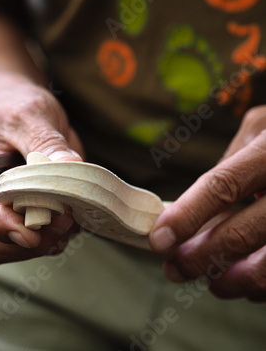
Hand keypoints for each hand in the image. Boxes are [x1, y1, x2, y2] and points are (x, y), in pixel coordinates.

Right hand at [0, 82, 83, 263]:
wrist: (14, 111)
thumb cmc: (13, 108)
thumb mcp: (29, 113)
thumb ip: (46, 142)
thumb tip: (72, 168)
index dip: (1, 223)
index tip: (32, 234)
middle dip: (27, 240)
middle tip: (65, 223)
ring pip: (5, 250)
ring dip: (40, 245)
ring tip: (70, 223)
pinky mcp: (7, 221)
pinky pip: (24, 246)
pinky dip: (48, 241)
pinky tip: (67, 225)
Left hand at [149, 105, 265, 300]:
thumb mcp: (261, 131)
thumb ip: (229, 167)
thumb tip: (190, 212)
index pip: (222, 185)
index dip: (187, 216)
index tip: (158, 240)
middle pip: (242, 233)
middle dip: (200, 257)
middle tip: (176, 269)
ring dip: (233, 280)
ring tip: (212, 282)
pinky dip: (264, 284)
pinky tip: (250, 282)